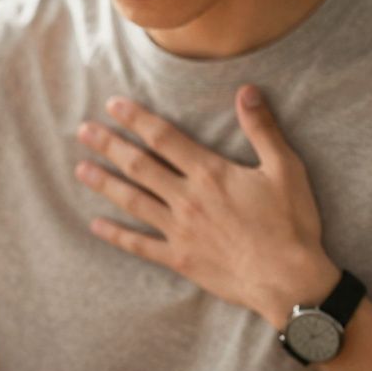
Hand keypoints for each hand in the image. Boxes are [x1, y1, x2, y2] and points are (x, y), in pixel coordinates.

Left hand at [74, 85, 340, 329]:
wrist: (287, 279)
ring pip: (132, 201)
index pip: (163, 138)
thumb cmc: (291, 224)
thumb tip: (247, 91)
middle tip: (83, 131)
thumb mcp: (285, 169)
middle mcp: (187, 199)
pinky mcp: (178, 259)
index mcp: (210, 173)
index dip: (136, 119)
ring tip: (80, 169)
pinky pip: (139, 245)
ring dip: (105, 184)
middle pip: (139, 166)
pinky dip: (116, 235)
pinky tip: (95, 225)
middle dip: (109, 145)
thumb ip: (262, 129)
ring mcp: (179, 230)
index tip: (112, 104)